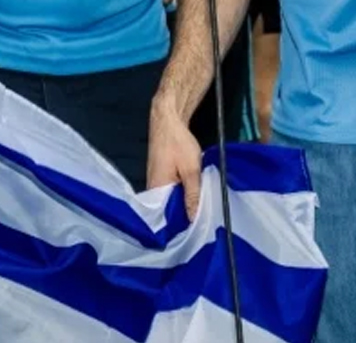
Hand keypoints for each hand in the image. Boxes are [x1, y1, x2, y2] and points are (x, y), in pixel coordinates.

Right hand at [146, 98, 202, 218]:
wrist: (168, 120)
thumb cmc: (178, 144)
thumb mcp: (191, 171)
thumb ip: (193, 196)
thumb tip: (194, 221)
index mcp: (156, 190)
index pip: (166, 219)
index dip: (181, 227)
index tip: (197, 234)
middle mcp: (152, 189)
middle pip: (168, 211)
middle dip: (184, 218)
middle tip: (203, 227)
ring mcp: (156, 182)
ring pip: (171, 201)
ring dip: (184, 206)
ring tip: (201, 216)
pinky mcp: (161, 177)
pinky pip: (171, 193)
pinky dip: (182, 196)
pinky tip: (194, 199)